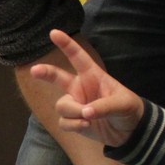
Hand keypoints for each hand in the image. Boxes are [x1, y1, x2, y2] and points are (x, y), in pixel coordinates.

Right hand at [30, 29, 144, 146]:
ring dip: (74, 113)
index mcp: (93, 76)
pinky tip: (87, 126)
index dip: (66, 44)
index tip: (54, 33)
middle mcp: (80, 88)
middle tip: (34, 70)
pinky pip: (64, 122)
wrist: (130, 131)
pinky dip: (74, 125)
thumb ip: (104, 107)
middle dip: (45, 73)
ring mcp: (75, 104)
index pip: (78, 57)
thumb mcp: (124, 104)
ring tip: (88, 119)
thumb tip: (85, 113)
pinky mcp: (73, 120)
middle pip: (57, 77)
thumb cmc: (129, 110)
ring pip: (62, 106)